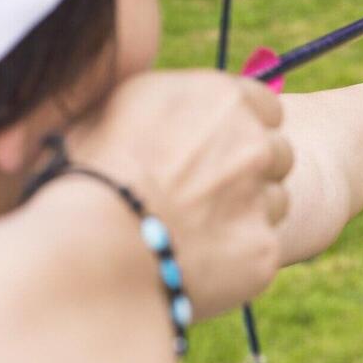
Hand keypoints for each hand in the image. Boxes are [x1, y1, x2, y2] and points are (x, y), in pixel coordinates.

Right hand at [62, 71, 290, 319]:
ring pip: (275, 202)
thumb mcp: (115, 110)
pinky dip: (235, 260)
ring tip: (193, 231)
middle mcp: (253, 142)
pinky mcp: (263, 251)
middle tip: (207, 193)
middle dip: (251, 171)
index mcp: (220, 98)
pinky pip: (260, 251)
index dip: (244, 128)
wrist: (90, 245)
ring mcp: (262, 197)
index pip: (265, 107)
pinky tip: (193, 264)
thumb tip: (172, 111)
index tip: (220, 147)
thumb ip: (167, 105)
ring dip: (246, 215)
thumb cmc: (85, 173)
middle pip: (277, 153)